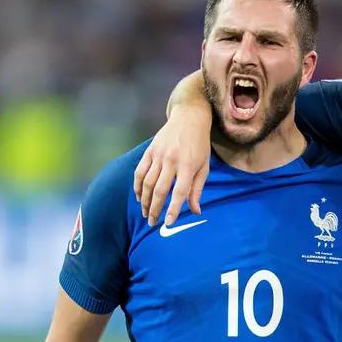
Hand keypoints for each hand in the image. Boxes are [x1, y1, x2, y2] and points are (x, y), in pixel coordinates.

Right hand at [133, 106, 210, 226]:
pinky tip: (138, 197)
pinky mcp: (149, 151)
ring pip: (147, 183)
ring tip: (145, 213)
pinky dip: (137, 186)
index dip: (173, 209)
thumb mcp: (204, 166)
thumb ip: (197, 189)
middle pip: (159, 190)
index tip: (168, 223)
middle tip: (152, 223)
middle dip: (154, 209)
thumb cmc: (200, 145)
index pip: (179, 192)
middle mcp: (171, 161)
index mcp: (188, 165)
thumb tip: (195, 211)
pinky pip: (140, 172)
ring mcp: (158, 155)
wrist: (189, 118)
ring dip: (144, 201)